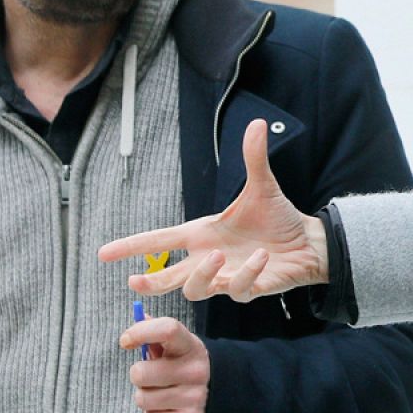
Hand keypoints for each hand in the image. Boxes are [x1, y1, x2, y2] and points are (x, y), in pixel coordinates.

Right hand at [98, 118, 327, 301]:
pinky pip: (239, 289)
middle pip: (170, 277)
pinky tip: (261, 257)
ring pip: (197, 289)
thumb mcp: (262, 186)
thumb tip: (257, 123)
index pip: (160, 241)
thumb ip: (253, 158)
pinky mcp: (250, 288)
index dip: (132, 247)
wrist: (308, 240)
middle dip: (152, 281)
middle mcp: (210, 258)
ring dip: (202, 275)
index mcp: (203, 233)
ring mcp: (227, 276)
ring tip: (216, 254)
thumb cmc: (277, 217)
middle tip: (135, 280)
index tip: (103, 253)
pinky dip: (247, 274)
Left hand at [121, 317, 209, 412]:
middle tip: (150, 376)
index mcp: (190, 346)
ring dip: (145, 397)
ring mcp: (196, 396)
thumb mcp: (175, 346)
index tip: (126, 341)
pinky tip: (167, 410)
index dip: (140, 331)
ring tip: (160, 393)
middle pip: (140, 373)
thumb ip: (156, 331)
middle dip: (138, 375)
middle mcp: (197, 370)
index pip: (167, 328)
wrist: (214, 397)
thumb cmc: (182, 366)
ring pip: (142, 398)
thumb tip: (139, 315)